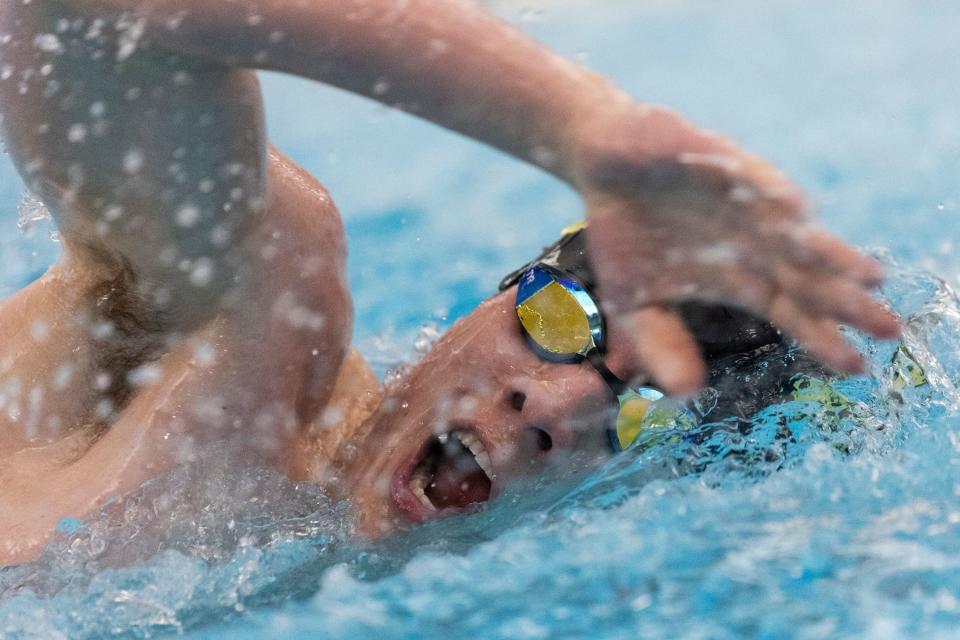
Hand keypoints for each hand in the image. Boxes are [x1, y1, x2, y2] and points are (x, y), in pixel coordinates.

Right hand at [567, 100, 900, 395]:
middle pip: (811, 277)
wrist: (604, 168)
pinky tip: (797, 213)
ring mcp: (744, 202)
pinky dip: (772, 193)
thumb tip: (688, 394)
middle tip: (890, 329)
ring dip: (830, 252)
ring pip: (795, 231)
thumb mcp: (633, 303)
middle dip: (848, 302)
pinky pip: (752, 178)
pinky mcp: (723, 162)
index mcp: (740, 276)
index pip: (793, 312)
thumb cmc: (627, 236)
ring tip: (867, 275)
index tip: (857, 367)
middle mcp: (754, 241)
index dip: (824, 339)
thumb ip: (661, 344)